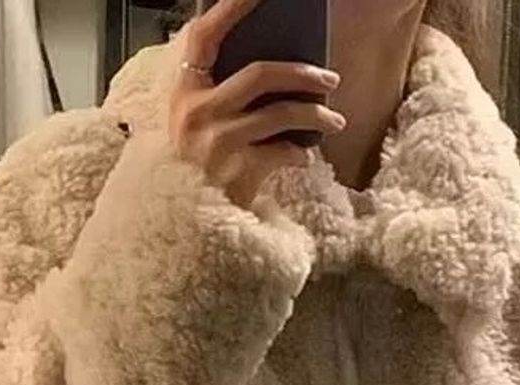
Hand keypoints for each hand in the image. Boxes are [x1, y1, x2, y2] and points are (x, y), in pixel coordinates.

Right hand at [170, 0, 344, 208]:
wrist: (185, 226)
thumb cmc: (194, 172)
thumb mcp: (192, 127)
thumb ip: (216, 95)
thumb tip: (270, 71)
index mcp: (184, 93)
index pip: (203, 36)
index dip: (230, 9)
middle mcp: (198, 113)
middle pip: (261, 74)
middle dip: (303, 74)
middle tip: (330, 80)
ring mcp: (218, 143)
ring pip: (281, 113)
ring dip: (316, 116)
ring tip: (335, 122)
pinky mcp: (238, 172)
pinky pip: (283, 153)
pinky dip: (298, 155)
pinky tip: (302, 158)